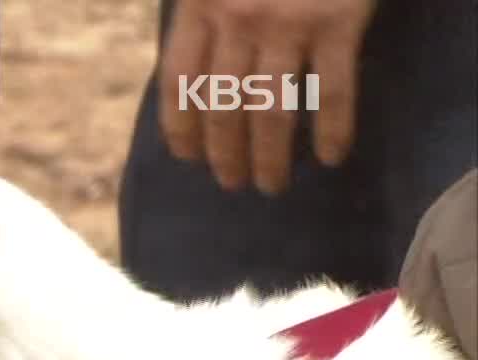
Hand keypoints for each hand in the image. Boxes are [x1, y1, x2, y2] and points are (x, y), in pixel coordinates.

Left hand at [159, 0, 376, 194]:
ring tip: (272, 185)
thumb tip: (201, 73)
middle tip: (232, 182)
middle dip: (225, 154)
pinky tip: (332, 157)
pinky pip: (332, 90)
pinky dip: (333, 129)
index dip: (180, 127)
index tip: (188, 157)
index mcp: (200, 7)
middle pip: (222, 107)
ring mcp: (288, 23)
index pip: (178, 84)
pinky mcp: (338, 22)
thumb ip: (208, 13)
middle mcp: (237, 20)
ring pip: (270, 110)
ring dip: (269, 157)